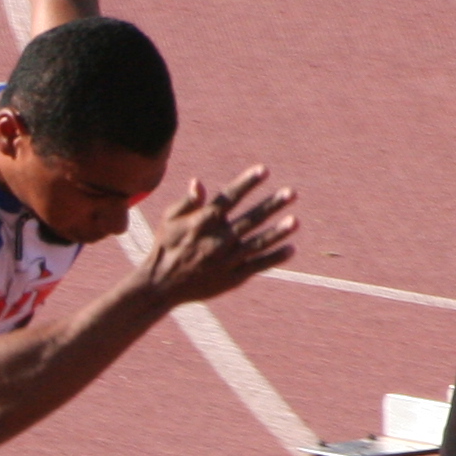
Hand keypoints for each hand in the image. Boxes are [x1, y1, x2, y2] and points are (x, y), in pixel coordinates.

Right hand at [133, 166, 296, 304]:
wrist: (161, 285)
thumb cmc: (165, 247)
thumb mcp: (169, 220)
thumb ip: (187, 202)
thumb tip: (198, 182)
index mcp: (204, 221)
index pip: (230, 197)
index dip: (247, 182)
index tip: (264, 170)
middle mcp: (218, 239)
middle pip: (251, 218)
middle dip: (272, 204)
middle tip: (291, 193)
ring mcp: (227, 259)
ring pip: (258, 243)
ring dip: (278, 232)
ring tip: (295, 221)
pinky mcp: (232, 278)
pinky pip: (257, 266)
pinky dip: (274, 258)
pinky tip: (291, 249)